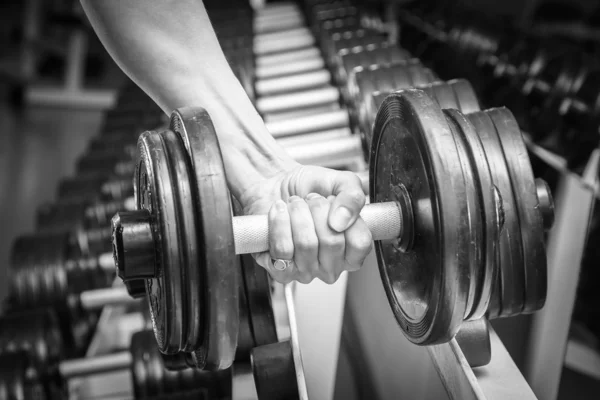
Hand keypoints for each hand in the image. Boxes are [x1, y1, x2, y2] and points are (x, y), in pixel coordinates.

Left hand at [239, 164, 372, 284]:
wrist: (275, 187)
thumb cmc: (308, 189)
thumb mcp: (339, 181)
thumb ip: (352, 196)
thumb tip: (342, 221)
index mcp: (352, 248)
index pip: (359, 243)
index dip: (345, 215)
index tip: (331, 199)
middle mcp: (332, 265)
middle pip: (332, 243)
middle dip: (317, 210)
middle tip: (309, 199)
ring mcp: (307, 272)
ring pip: (306, 245)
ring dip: (297, 214)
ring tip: (294, 204)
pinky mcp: (282, 271)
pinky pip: (282, 251)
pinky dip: (279, 223)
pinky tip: (279, 213)